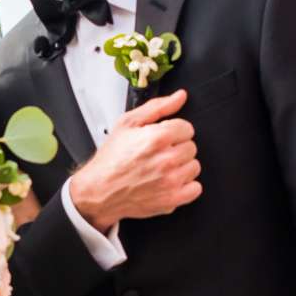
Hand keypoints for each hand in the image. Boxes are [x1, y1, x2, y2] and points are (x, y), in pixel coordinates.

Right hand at [66, 90, 199, 230]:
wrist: (99, 190)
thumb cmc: (111, 159)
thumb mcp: (128, 123)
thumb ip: (158, 107)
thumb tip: (180, 96)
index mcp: (157, 137)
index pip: (187, 128)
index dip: (173, 131)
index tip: (162, 138)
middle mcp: (167, 159)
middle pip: (191, 147)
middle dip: (176, 148)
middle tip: (158, 154)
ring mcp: (171, 181)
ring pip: (194, 166)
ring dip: (181, 167)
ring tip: (162, 168)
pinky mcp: (172, 199)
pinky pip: (195, 188)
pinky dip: (185, 186)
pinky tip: (169, 182)